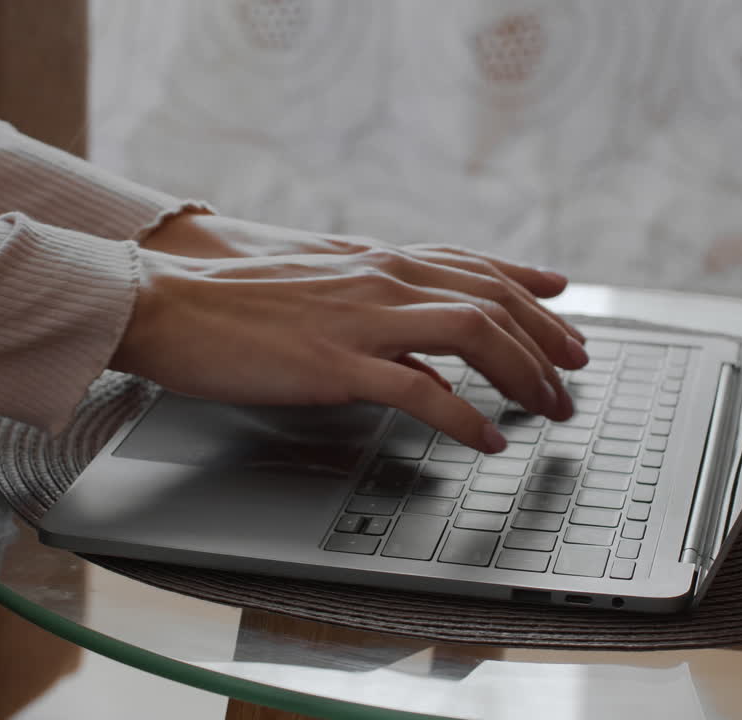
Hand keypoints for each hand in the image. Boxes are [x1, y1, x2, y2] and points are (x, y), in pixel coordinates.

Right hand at [110, 245, 589, 452]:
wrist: (165, 302)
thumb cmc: (231, 302)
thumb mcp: (317, 292)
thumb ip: (375, 314)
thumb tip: (424, 359)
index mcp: (375, 261)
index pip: (473, 265)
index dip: (526, 283)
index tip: (562, 302)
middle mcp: (381, 279)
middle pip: (492, 299)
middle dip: (546, 337)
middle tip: (576, 370)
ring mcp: (363, 319)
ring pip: (475, 335)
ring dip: (524, 374)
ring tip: (550, 407)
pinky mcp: (338, 364)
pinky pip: (423, 392)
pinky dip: (467, 419)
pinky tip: (489, 441)